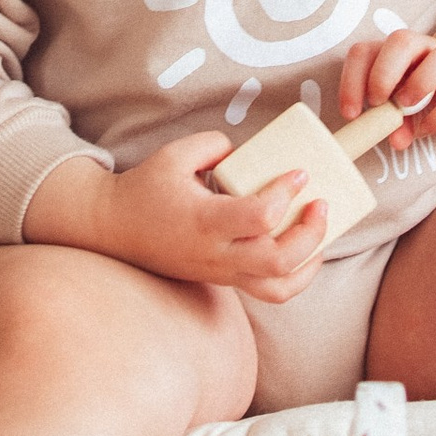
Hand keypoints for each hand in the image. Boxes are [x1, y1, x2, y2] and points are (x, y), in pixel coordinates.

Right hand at [24, 134, 329, 303]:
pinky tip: (307, 252)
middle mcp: (216, 253)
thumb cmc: (146, 188)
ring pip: (278, 286)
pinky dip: (296, 276)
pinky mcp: (224, 279)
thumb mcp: (175, 154)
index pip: (260, 217)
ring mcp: (221, 272)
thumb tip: (249, 153)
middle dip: (311, 233)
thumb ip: (215, 145)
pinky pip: (268, 291)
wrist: (115, 229)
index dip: (286, 194)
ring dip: (309, 261)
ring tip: (320, 230)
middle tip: (321, 202)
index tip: (299, 173)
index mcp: (205, 220)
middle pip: (278, 260)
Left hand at [338, 3, 435, 147]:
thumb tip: (394, 139)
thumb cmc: (427, 98)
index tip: (351, 113)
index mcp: (395, 51)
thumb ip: (391, 120)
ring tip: (406, 109)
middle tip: (377, 103)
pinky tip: (426, 128)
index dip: (352, 81)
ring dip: (420, 84)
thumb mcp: (400, 108)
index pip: (365, 52)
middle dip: (383, 74)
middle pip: (401, 40)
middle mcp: (425, 48)